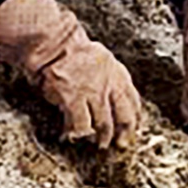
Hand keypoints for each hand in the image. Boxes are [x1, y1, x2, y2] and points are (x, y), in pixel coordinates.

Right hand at [0, 0, 142, 149]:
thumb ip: (106, 76)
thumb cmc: (68, 48)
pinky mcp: (74, 100)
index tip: (134, 125)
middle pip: (124, 115)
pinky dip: (78, 132)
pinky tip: (73, 135)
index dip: (135, 115)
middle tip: (121, 143)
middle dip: (123, 132)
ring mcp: (93, 93)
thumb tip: (108, 96)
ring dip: (102, 137)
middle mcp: (109, 83)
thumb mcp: (99, 58)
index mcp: (117, 72)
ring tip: (98, 144)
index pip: (133, 99)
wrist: (52, 43)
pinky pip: (80, 125)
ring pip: (104, 124)